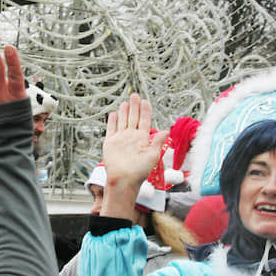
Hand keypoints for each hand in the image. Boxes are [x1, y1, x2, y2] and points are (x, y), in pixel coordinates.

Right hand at [100, 93, 167, 219]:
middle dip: (135, 106)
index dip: (145, 111)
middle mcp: (132, 137)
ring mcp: (121, 139)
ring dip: (124, 112)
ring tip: (126, 102)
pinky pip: (111, 129)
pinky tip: (114, 114)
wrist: (124, 180)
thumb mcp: (153, 155)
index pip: (144, 121)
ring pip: (123, 121)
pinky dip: (112, 121)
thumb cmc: (139, 171)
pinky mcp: (110, 143)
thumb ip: (157, 142)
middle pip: (133, 118)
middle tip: (135, 95)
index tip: (145, 101)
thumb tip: (165, 131)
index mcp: (142, 139)